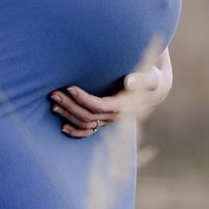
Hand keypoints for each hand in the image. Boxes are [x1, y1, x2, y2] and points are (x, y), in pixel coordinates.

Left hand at [49, 49, 171, 137]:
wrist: (155, 90)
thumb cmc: (152, 79)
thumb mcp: (152, 77)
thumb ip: (143, 78)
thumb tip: (129, 81)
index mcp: (123, 107)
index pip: (99, 107)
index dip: (83, 99)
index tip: (70, 87)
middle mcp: (114, 118)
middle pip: (87, 116)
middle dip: (69, 105)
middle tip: (53, 93)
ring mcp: (109, 121)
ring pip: (85, 124)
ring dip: (68, 115)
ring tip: (53, 104)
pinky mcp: (105, 121)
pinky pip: (89, 131)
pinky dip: (75, 131)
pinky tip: (62, 127)